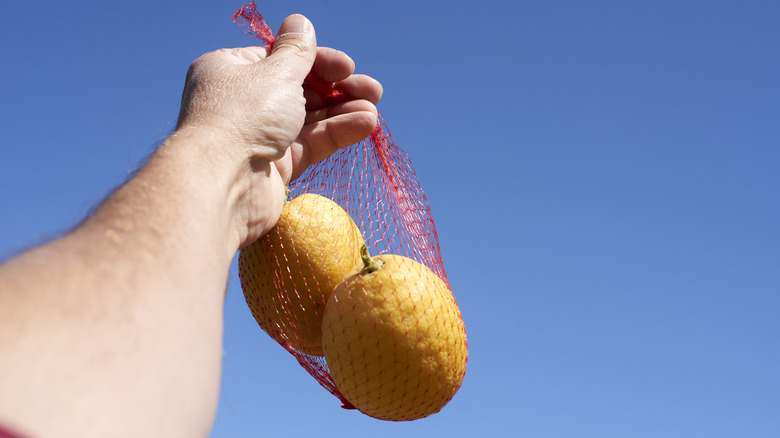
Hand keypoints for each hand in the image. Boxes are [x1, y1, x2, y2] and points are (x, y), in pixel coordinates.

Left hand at [175, 14, 381, 245]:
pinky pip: (311, 144)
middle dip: (337, 89)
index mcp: (233, 71)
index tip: (347, 66)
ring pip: (309, 119)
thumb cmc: (244, 115)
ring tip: (374, 111)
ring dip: (343, 112)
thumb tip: (301, 22)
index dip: (317, 61)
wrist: (224, 183)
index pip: (281, 59)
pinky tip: (366, 125)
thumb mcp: (276, 73)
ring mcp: (260, 136)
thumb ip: (297, 51)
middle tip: (372, 90)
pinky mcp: (276, 167)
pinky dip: (337, 132)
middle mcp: (244, 103)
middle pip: (299, 89)